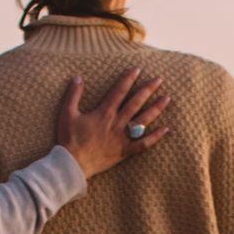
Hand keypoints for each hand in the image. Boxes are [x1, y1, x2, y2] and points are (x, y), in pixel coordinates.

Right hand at [56, 69, 170, 178]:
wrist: (73, 163)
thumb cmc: (69, 138)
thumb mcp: (67, 113)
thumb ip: (73, 95)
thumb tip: (78, 78)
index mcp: (104, 113)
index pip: (119, 91)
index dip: (129, 79)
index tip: (138, 69)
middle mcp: (116, 123)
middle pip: (135, 103)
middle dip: (147, 90)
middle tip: (159, 79)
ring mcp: (122, 138)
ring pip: (143, 120)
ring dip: (155, 109)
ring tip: (166, 98)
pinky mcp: (125, 151)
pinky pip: (143, 144)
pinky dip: (155, 137)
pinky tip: (166, 129)